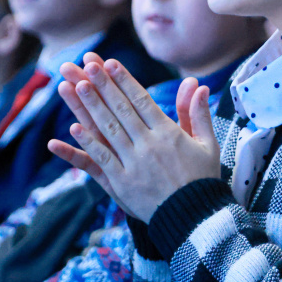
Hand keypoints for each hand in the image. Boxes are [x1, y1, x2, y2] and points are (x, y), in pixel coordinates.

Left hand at [49, 54, 218, 221]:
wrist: (194, 218)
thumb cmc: (202, 179)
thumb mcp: (207, 144)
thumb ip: (199, 113)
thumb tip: (198, 85)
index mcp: (168, 133)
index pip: (142, 100)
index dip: (124, 81)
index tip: (110, 63)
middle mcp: (148, 145)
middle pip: (121, 109)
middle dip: (103, 85)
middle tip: (86, 65)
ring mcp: (133, 164)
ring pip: (108, 129)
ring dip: (90, 107)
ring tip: (76, 86)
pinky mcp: (122, 183)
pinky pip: (101, 159)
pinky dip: (87, 143)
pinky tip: (73, 128)